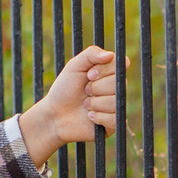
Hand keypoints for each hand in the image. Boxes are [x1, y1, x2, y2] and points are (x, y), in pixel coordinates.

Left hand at [23, 47, 118, 161]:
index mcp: (110, 72)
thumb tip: (111, 54)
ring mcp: (116, 106)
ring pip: (115, 102)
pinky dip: (98, 117)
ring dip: (95, 103)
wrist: (55, 114)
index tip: (89, 75)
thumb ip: (91, 54)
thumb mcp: (74, 66)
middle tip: (85, 91)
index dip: (105, 70)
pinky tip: (89, 116)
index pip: (122, 64)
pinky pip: (114, 119)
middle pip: (119, 83)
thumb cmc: (64, 89)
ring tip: (85, 105)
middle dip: (96, 88)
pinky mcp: (114, 123)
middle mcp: (116, 88)